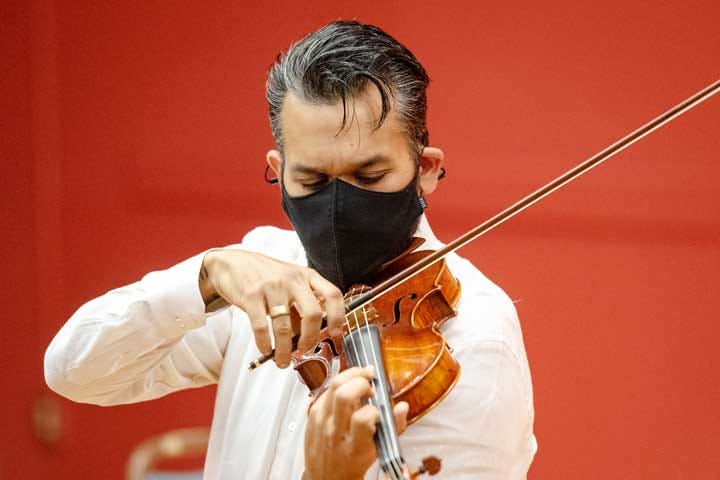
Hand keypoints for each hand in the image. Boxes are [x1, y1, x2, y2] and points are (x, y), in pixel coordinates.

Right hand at [200, 249, 344, 367]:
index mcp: (307, 276)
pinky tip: (265, 350)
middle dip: (310, 339)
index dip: (338, 317)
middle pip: (312, 314)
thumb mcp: (290, 283)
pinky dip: (264, 344)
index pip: (332, 295)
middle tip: (304, 351)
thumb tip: (308, 337)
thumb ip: (301, 306)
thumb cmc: (264, 276)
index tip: (337, 335)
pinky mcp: (251, 295)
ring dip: (284, 350)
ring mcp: (272, 286)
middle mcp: (292, 279)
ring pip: (285, 326)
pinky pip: (261, 327)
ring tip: (282, 361)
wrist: (231, 263)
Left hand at [303, 366, 408, 479]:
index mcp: (354, 445)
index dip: (374, 409)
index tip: (378, 410)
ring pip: (332, 387)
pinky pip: (325, 391)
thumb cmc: (352, 463)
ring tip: (361, 378)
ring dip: (350, 375)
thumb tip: (403, 406)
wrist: (325, 477)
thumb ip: (394, 428)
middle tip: (370, 381)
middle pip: (344, 395)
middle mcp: (335, 432)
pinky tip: (348, 388)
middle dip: (361, 381)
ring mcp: (321, 422)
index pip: (362, 418)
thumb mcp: (377, 451)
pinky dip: (339, 385)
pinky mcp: (312, 415)